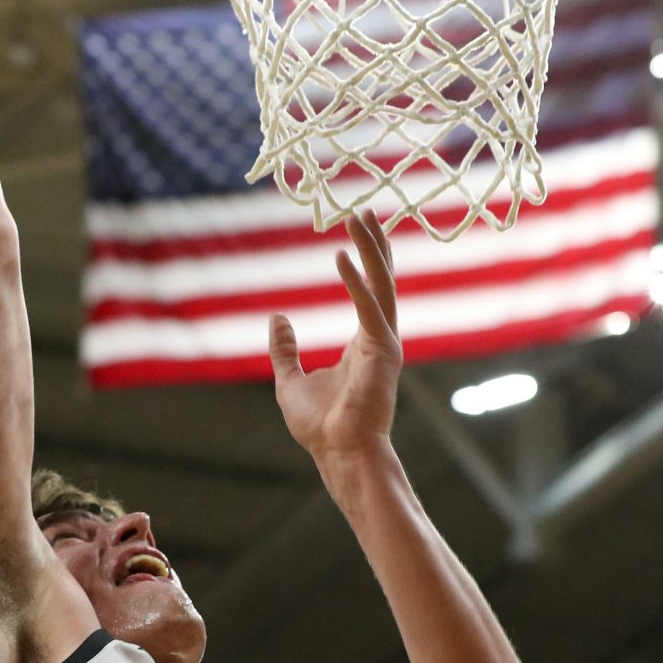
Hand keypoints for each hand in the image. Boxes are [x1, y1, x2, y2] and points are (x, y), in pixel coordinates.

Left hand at [267, 212, 401, 464]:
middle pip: (381, 280)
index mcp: (365, 343)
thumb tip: (277, 317)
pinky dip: (356, 281)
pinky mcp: (382, 351)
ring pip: (382, 285)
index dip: (365, 259)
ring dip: (372, 249)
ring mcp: (385, 344)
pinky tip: (342, 256)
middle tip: (364, 209)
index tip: (357, 230)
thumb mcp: (289, 380)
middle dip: (374, 244)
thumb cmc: (320, 425)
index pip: (370, 291)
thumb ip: (284, 349)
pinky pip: (369, 307)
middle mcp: (380, 338)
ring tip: (360, 216)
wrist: (338, 453)